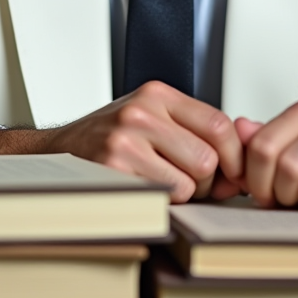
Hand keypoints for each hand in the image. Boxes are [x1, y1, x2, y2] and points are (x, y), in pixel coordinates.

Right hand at [0, 81, 243, 203]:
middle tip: (191, 183)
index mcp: (157, 94)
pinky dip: (163, 202)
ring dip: (185, 194)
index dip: (235, 155)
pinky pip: (165, 196)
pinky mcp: (114, 168)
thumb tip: (242, 166)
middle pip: (210, 157)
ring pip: (191, 181)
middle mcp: (142, 111)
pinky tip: (146, 191)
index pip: (219, 124)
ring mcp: (126, 139)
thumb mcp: (151, 121)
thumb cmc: (107, 141)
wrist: (54, 155)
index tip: (233, 172)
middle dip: (208, 181)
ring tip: (163, 185)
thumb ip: (195, 133)